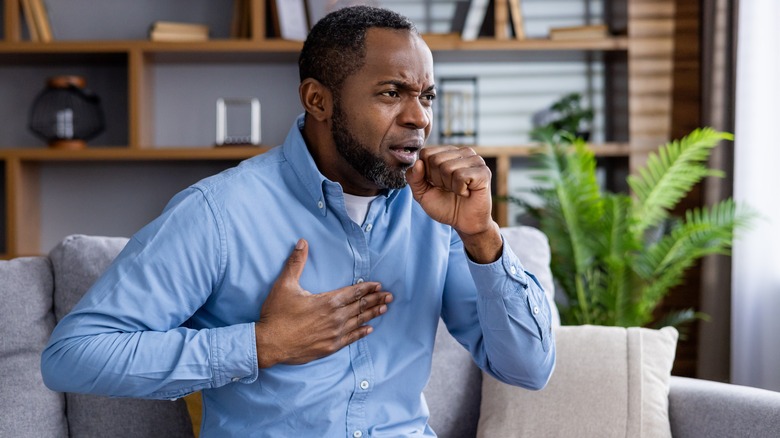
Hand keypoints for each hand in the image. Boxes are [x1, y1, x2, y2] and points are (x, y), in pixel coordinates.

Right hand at [255, 239, 392, 367]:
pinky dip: (361, 333)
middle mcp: (335, 317)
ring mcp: (334, 334)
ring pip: (359, 321)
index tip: (378, 285)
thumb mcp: (284, 285)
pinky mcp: (330, 347)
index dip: (367, 288)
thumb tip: (302, 242)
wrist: (269, 344)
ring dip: (372, 314)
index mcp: (328, 301)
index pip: (354, 292)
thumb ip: (295, 263)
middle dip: (376, 299)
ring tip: (384, 308)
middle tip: (390, 296)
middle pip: (360, 306)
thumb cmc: (276, 315)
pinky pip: (351, 339)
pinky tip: (369, 329)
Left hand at [406, 146, 501, 262]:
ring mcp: (475, 160)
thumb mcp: (422, 193)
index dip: (426, 173)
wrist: (464, 223)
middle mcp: (463, 152)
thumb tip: (418, 163)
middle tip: (449, 189)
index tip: (437, 184)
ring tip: (458, 191)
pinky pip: (461, 176)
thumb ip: (414, 178)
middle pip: (435, 159)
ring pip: (447, 167)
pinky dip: (460, 190)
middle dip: (438, 180)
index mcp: (448, 152)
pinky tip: (467, 193)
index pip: (426, 153)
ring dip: (449, 186)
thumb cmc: (445, 206)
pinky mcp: (484, 172)